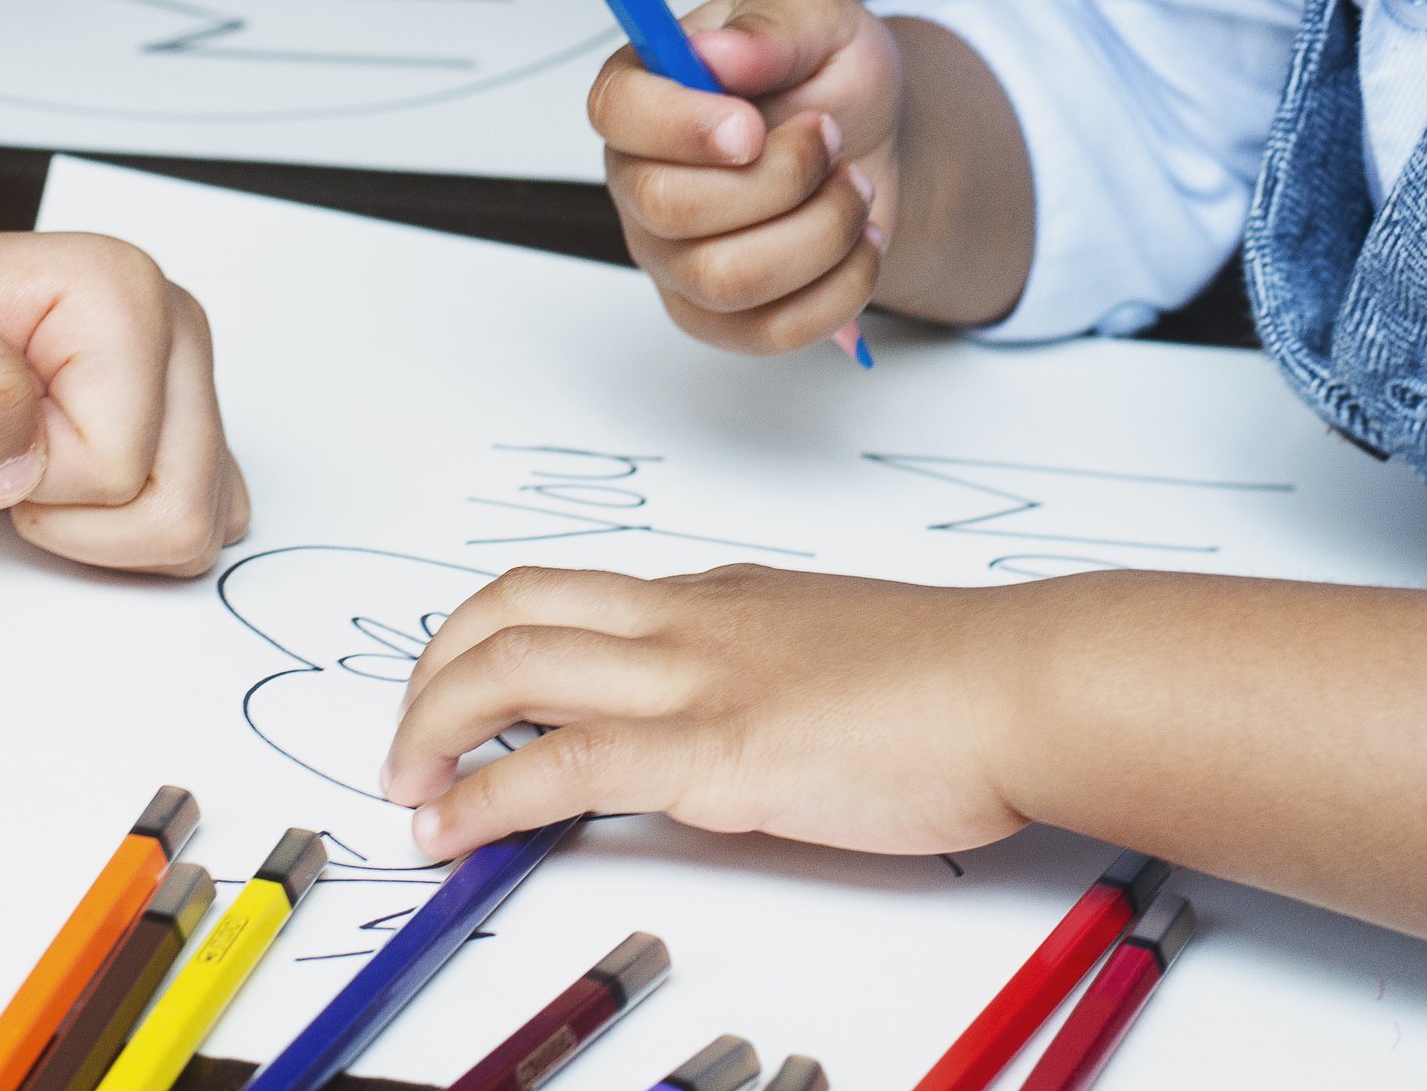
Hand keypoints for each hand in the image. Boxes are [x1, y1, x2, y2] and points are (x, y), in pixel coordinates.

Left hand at [0, 223, 249, 575]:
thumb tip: (20, 464)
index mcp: (122, 292)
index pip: (120, 460)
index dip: (31, 475)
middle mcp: (169, 333)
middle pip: (178, 501)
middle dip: (70, 514)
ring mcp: (177, 389)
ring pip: (196, 525)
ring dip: (95, 535)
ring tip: (17, 469)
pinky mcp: (169, 439)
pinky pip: (191, 532)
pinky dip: (118, 544)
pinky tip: (51, 492)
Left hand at [385, 563, 1035, 860]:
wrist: (1022, 684)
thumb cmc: (960, 683)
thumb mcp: (836, 657)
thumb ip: (769, 674)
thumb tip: (730, 725)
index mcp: (719, 597)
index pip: (565, 595)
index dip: (485, 640)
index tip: (454, 697)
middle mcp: (689, 620)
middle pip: (510, 612)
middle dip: (430, 675)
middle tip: (405, 745)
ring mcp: (695, 678)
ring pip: (511, 666)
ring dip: (431, 728)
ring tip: (404, 789)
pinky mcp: (712, 751)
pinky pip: (562, 764)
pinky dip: (483, 799)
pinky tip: (451, 832)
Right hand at [598, 0, 902, 354]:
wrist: (877, 143)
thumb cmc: (830, 78)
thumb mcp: (818, 18)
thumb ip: (772, 26)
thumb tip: (720, 52)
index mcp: (645, 93)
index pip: (616, 113)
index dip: (680, 125)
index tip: (751, 125)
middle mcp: (642, 180)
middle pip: (669, 207)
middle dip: (780, 177)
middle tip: (830, 138)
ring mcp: (673, 258)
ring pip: (726, 278)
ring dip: (820, 231)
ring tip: (854, 188)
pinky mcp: (720, 317)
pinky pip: (770, 330)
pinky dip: (840, 286)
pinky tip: (860, 242)